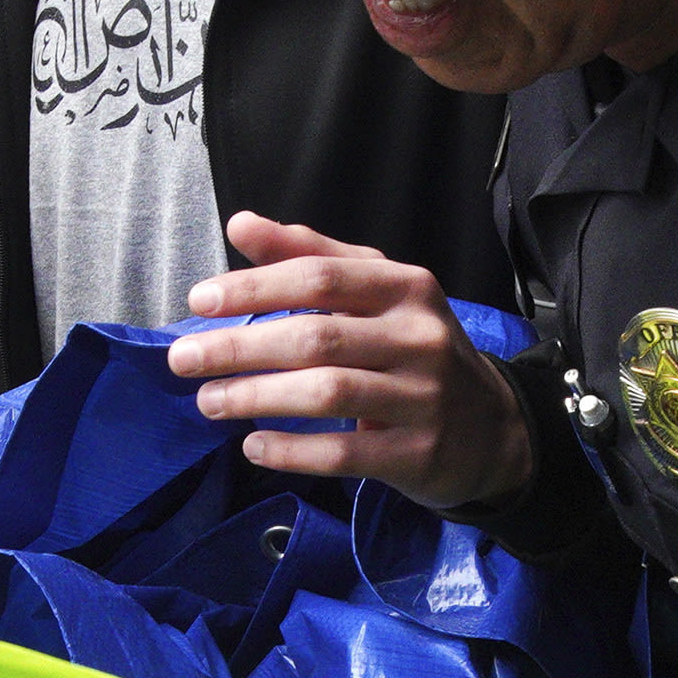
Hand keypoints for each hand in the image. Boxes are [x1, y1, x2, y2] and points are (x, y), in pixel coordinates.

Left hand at [170, 213, 532, 504]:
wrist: (493, 428)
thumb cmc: (415, 350)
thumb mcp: (378, 292)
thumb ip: (311, 256)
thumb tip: (241, 225)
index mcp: (405, 287)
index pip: (319, 277)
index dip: (254, 287)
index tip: (199, 300)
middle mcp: (419, 336)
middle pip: (316, 337)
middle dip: (239, 347)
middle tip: (183, 358)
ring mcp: (423, 396)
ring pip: (327, 393)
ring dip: (257, 397)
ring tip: (209, 401)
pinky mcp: (418, 452)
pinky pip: (344, 452)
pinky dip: (291, 450)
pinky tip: (253, 446)